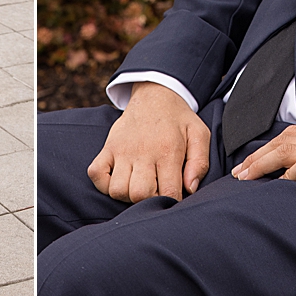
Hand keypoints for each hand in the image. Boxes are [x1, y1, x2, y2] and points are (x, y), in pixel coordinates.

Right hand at [88, 82, 210, 203]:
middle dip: (150, 201)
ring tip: (139, 185)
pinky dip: (104, 184)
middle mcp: (143, 152)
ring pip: (117, 190)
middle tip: (157, 191)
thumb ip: (199, 163)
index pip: (169, 193)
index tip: (175, 197)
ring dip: (128, 195)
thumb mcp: (199, 134)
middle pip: (139, 195)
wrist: (154, 93)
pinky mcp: (108, 147)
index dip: (173, 202)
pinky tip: (120, 180)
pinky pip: (96, 174)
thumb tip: (190, 189)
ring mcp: (122, 150)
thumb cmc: (179, 119)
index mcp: (168, 151)